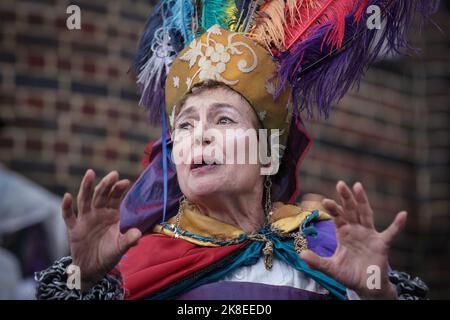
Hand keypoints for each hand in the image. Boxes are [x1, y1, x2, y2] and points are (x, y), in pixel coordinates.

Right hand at [61, 169, 141, 290]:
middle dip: (106, 184)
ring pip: (85, 200)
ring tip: (90, 173)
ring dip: (87, 186)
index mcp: (112, 214)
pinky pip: (68, 216)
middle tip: (113, 174)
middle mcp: (98, 213)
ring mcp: (85, 219)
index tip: (125, 182)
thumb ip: (129, 240)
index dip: (119, 189)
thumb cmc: (109, 254)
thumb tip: (138, 234)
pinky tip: (67, 196)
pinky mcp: (74, 229)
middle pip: (101, 195)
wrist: (93, 269)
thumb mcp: (121, 248)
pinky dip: (66, 207)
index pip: (115, 198)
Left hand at [300, 181, 405, 298]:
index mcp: (344, 233)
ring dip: (363, 201)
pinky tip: (403, 214)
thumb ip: (317, 261)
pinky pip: (391, 233)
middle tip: (340, 184)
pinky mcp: (381, 244)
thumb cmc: (348, 274)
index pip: (337, 217)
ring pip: (366, 214)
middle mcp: (356, 230)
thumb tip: (302, 254)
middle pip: (350, 210)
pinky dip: (397, 225)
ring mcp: (370, 235)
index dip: (332, 209)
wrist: (365, 286)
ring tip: (358, 186)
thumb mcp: (331, 268)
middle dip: (346, 198)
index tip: (325, 201)